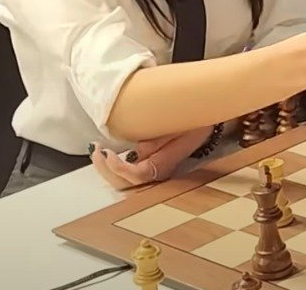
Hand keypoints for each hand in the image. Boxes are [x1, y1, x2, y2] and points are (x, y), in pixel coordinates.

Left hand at [88, 126, 211, 189]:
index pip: (138, 176)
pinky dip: (113, 167)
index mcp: (167, 164)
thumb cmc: (193, 121)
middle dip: (106, 170)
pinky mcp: (151, 168)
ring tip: (98, 151)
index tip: (107, 150)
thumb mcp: (177, 125)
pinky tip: (107, 154)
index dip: (118, 168)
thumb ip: (156, 141)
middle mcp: (160, 174)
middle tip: (96, 149)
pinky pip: (128, 175)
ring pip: (125, 183)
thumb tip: (133, 153)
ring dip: (107, 170)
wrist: (208, 122)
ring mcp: (155, 173)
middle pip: (127, 185)